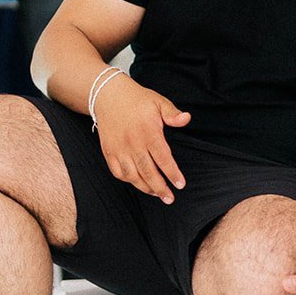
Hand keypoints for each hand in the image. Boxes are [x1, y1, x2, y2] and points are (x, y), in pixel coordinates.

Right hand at [90, 75, 189, 200]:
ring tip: (157, 194)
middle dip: (160, 187)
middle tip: (169, 198)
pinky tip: (139, 183)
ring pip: (132, 175)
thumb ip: (172, 114)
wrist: (108, 96)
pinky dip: (128, 180)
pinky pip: (118, 172)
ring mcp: (119, 149)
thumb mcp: (158, 102)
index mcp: (148, 131)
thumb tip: (186, 119)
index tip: (180, 184)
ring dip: (145, 187)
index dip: (172, 173)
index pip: (163, 157)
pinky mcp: (109, 152)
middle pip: (148, 171)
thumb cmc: (137, 100)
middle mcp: (133, 143)